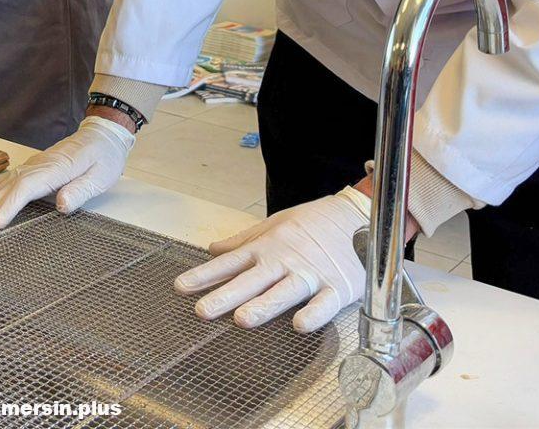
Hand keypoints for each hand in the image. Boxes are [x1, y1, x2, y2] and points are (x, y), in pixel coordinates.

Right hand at [0, 116, 134, 229]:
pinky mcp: (35, 167)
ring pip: (7, 181)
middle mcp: (41, 164)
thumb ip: (81, 190)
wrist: (103, 133)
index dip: (10, 205)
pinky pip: (11, 179)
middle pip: (11, 184)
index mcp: (58, 167)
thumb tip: (61, 205)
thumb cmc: (104, 156)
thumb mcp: (102, 176)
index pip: (28, 186)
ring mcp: (36, 164)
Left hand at [174, 186, 370, 331]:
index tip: (181, 287)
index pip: (230, 263)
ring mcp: (310, 274)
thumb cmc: (313, 222)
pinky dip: (313, 314)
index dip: (205, 275)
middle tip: (202, 310)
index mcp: (266, 247)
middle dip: (226, 295)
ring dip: (263, 306)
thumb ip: (243, 241)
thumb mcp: (274, 224)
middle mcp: (284, 261)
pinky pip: (324, 303)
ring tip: (242, 319)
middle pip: (251, 281)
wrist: (357, 215)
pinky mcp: (337, 287)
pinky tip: (299, 325)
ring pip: (283, 292)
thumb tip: (212, 249)